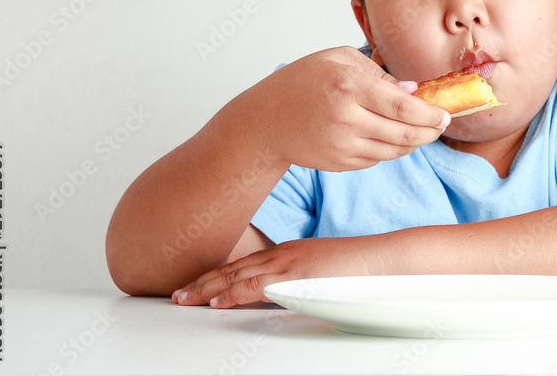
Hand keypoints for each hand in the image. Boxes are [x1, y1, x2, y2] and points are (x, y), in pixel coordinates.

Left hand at [171, 237, 380, 308]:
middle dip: (202, 282)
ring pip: (236, 277)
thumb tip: (286, 296)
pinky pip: (255, 287)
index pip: (243, 264)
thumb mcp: (321, 271)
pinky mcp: (293, 278)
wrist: (378, 259)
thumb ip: (300, 281)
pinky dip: (232, 295)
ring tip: (183, 299)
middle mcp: (282, 255)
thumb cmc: (357, 269)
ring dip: (206, 289)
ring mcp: (286, 264)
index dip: (218, 275)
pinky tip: (216, 303)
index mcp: (287, 253)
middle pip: (233, 268)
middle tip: (178, 294)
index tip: (198, 285)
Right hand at [237, 46, 449, 171]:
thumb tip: (413, 91)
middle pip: (403, 133)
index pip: (401, 105)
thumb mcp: (337, 59)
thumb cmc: (302, 82)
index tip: (445, 113)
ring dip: (414, 143)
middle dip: (429, 131)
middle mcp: (346, 118)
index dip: (429, 113)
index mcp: (347, 87)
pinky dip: (392, 150)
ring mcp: (342, 145)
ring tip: (424, 131)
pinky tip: (396, 138)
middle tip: (442, 124)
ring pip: (393, 151)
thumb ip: (378, 73)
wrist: (266, 119)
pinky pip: (377, 159)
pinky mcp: (339, 163)